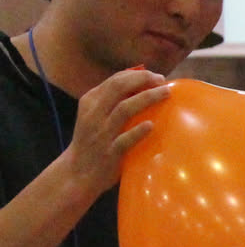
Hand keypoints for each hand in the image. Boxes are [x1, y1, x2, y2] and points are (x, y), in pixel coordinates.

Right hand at [60, 68, 167, 197]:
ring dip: (147, 98)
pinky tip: (151, 125)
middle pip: (119, 88)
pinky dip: (138, 131)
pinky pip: (124, 139)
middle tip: (162, 81)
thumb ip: (112, 101)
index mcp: (90, 102)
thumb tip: (142, 86)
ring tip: (165, 93)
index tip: (156, 76)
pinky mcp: (110, 152)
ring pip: (124, 109)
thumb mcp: (96, 115)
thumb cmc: (93, 140)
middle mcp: (94, 114)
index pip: (114, 80)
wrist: (78, 171)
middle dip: (143, 81)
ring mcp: (101, 133)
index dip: (137, 75)